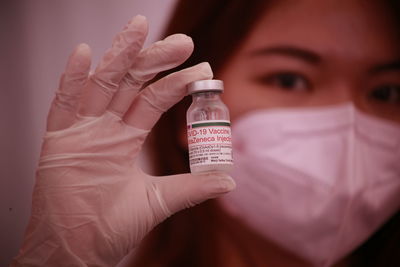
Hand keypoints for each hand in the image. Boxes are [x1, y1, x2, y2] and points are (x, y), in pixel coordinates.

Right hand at [12, 15, 234, 266]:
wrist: (78, 249)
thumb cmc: (112, 225)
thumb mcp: (159, 201)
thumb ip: (191, 187)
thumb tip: (229, 181)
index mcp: (127, 138)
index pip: (154, 100)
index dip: (177, 83)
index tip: (203, 70)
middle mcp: (106, 128)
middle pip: (131, 84)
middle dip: (154, 60)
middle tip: (182, 43)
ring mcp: (82, 132)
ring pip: (101, 85)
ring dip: (120, 56)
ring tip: (140, 29)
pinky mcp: (57, 143)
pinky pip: (62, 105)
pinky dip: (71, 79)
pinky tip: (85, 54)